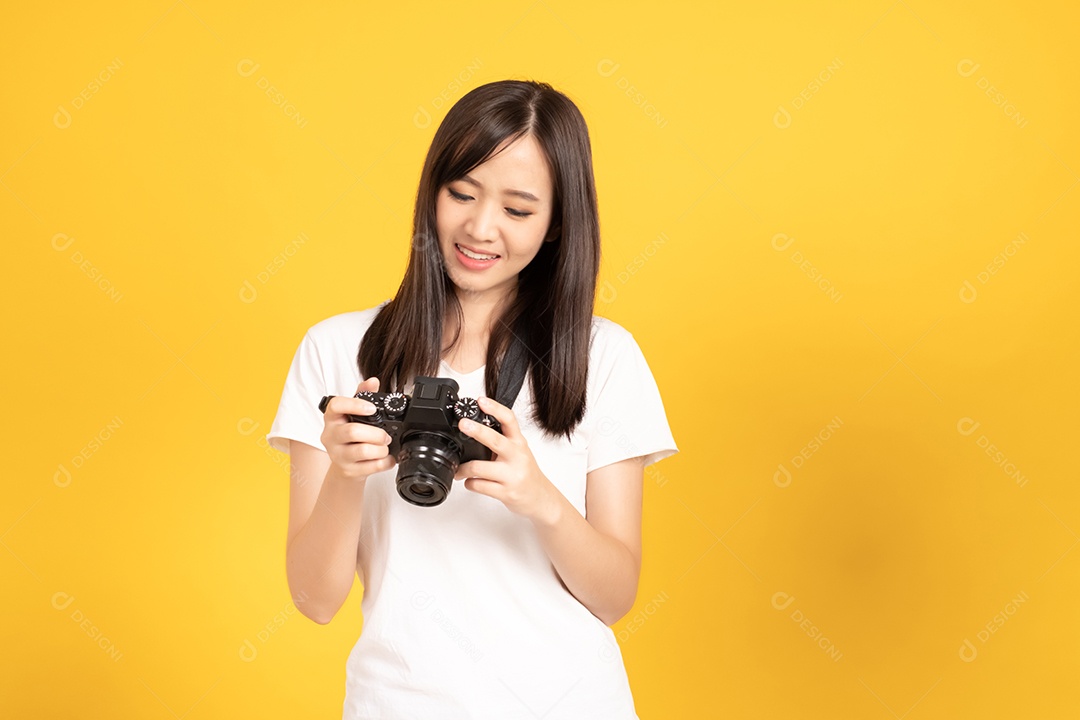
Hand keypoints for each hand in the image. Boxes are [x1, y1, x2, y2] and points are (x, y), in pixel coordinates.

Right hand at [319, 377, 395, 479]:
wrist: (345, 464)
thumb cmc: (350, 436)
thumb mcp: (353, 414)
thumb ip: (363, 396)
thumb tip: (373, 381)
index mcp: (332, 418)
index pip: (336, 406)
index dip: (355, 405)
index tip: (372, 409)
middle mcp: (331, 436)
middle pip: (353, 432)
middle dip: (376, 433)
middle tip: (386, 436)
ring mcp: (337, 455)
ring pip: (363, 451)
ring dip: (381, 449)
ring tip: (385, 447)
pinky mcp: (348, 470)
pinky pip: (371, 467)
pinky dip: (385, 462)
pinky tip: (387, 458)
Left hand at [455, 396, 561, 523]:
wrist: (541, 498)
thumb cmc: (525, 472)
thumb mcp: (519, 452)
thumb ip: (502, 440)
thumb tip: (475, 427)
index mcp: (519, 443)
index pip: (509, 420)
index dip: (495, 408)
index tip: (481, 401)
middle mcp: (516, 456)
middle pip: (495, 440)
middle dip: (476, 431)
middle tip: (463, 424)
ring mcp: (511, 475)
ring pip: (479, 468)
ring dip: (463, 469)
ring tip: (459, 470)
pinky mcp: (505, 493)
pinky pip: (479, 485)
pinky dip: (469, 483)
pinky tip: (471, 482)